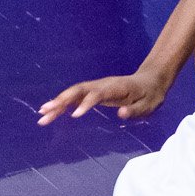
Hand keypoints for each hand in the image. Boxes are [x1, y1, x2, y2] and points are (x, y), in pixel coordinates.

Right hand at [40, 68, 171, 124]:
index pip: (98, 94)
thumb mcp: (149, 105)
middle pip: (79, 90)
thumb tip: (121, 114)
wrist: (151, 80)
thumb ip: (136, 110)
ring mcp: (97, 86)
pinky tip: (50, 112)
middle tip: (46, 112)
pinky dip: (62, 103)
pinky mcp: (94, 91)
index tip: (74, 115)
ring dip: (58, 102)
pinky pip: (75, 97)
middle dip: (62, 100)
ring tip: (42, 114)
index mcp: (117, 87)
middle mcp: (103, 84)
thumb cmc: (151, 94)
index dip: (86, 103)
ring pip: (74, 93)